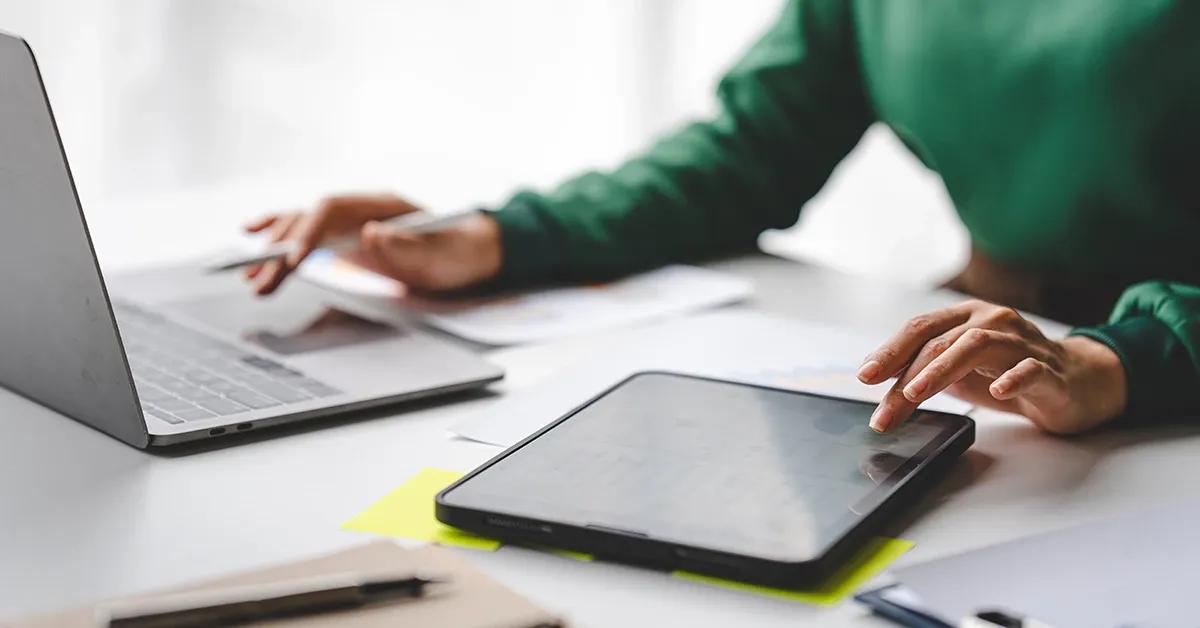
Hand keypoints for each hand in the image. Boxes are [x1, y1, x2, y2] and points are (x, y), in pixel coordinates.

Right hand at [243, 194, 502, 294]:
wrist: (473, 252)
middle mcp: (362, 206)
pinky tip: (254, 237)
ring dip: (275, 250)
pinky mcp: (349, 237)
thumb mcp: (440, 255)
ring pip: (303, 226)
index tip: (292, 263)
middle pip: (310, 220)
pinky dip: (281, 235)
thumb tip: (370, 233)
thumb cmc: (459, 253)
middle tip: (261, 282)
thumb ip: (407, 246)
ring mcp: (354, 220)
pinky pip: (308, 231)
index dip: (308, 234)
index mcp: (383, 203)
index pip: (332, 209)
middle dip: (282, 251)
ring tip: (252, 277)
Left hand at [857, 300, 1126, 434]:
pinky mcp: (1052, 370)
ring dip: (942, 369)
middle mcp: (994, 322)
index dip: (889, 351)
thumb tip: (876, 377)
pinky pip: (1031, 369)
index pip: (921, 328)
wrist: (1078, 383)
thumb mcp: (960, 370)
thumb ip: (923, 367)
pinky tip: (996, 391)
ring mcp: (1024, 343)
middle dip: (905, 374)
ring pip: (978, 345)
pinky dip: (1012, 378)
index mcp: (968, 317)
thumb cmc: (1010, 373)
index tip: (864, 377)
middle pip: (941, 341)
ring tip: (917, 393)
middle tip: (884, 408)